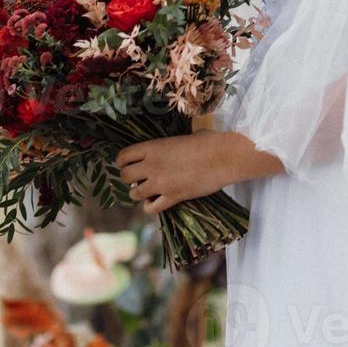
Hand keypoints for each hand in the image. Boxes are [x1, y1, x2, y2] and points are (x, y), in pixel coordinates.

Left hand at [116, 131, 234, 214]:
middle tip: (138, 178)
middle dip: (128, 178)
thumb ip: (168, 146)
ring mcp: (161, 183)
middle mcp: (151, 165)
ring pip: (134, 194)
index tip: (129, 163)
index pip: (123, 156)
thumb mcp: (181, 138)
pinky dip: (151, 207)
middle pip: (124, 176)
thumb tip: (169, 148)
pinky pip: (151, 208)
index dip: (123, 161)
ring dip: (138, 193)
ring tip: (147, 190)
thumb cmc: (207, 142)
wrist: (224, 157)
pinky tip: (157, 201)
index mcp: (152, 147)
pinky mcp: (173, 197)